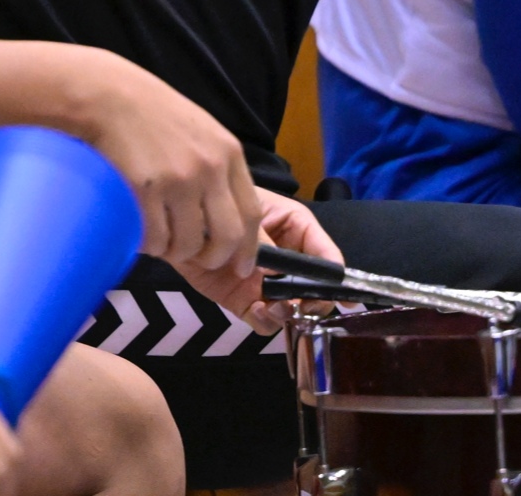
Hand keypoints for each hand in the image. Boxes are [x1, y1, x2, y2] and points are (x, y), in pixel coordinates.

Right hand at [80, 58, 260, 272]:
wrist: (109, 96)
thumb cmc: (152, 114)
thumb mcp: (201, 132)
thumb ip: (218, 168)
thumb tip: (226, 217)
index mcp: (228, 153)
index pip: (251, 213)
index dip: (248, 248)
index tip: (242, 266)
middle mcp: (208, 168)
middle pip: (226, 237)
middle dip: (214, 258)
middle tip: (199, 260)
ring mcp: (177, 180)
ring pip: (187, 244)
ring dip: (174, 252)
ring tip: (162, 239)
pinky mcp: (145, 190)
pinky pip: (154, 238)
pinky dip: (148, 245)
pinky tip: (140, 231)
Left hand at [178, 187, 343, 333]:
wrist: (178, 219)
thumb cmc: (217, 201)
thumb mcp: (245, 214)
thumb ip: (263, 243)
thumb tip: (276, 277)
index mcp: (296, 229)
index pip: (325, 254)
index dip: (336, 276)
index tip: (343, 295)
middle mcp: (287, 261)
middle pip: (314, 288)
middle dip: (315, 299)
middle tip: (306, 305)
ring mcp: (267, 284)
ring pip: (291, 308)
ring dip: (290, 312)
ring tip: (280, 307)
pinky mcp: (244, 302)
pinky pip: (263, 320)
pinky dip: (265, 320)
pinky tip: (259, 309)